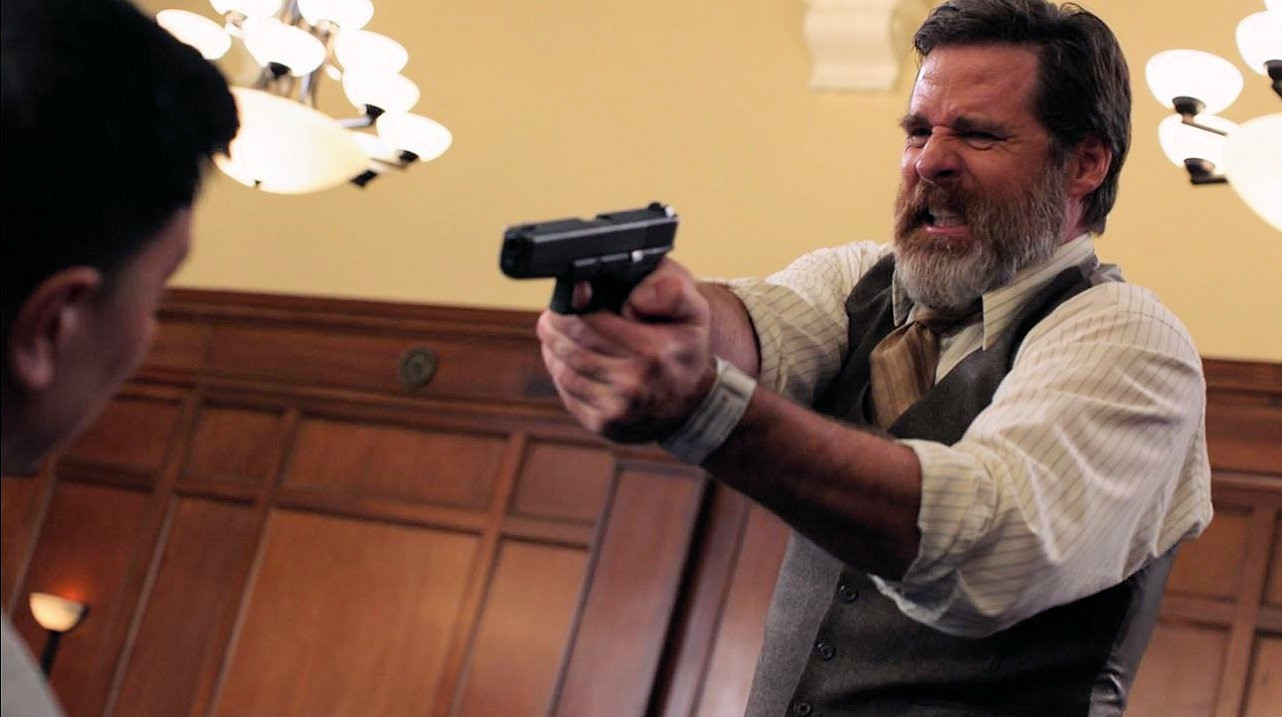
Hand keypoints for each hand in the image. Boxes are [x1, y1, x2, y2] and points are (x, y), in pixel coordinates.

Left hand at [536, 259, 715, 442]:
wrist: (693, 404)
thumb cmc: (685, 349)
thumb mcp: (694, 311)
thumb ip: (672, 289)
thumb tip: (635, 295)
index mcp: (653, 352)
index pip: (589, 324)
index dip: (571, 307)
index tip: (569, 296)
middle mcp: (635, 383)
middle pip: (571, 346)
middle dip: (554, 326)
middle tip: (552, 315)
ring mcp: (617, 408)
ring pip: (564, 370)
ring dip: (552, 348)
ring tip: (553, 333)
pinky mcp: (603, 425)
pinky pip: (567, 393)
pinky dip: (560, 373)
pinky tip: (564, 360)